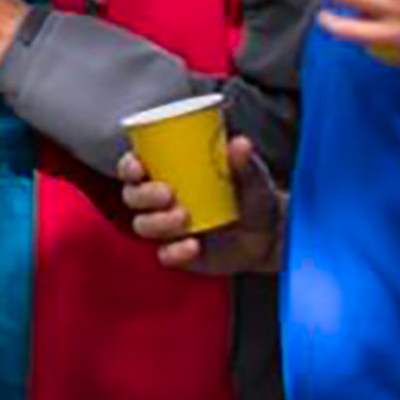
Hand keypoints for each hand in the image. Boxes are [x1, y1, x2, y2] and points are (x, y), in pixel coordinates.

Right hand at [119, 135, 284, 273]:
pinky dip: (174, 252)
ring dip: (157, 222)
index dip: (128, 166)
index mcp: (167, 174)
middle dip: (143, 195)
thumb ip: (245, 163)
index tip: (139, 167)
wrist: (270, 235)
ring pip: (142, 225)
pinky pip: (164, 255)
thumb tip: (240, 143)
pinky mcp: (177, 253)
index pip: (133, 167)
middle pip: (132, 196)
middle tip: (168, 193)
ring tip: (184, 218)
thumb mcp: (252, 177)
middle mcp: (160, 201)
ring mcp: (167, 229)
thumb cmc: (253, 196)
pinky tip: (193, 246)